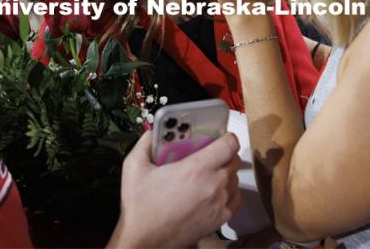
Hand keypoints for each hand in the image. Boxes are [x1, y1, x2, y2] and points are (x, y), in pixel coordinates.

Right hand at [108, 131, 240, 247]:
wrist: (143, 240)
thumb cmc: (140, 204)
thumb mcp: (134, 166)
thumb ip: (144, 143)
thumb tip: (152, 132)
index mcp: (196, 168)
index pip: (229, 145)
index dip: (227, 137)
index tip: (219, 135)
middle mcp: (214, 185)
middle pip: (234, 160)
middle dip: (225, 153)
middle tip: (210, 152)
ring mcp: (219, 204)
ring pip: (235, 179)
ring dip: (227, 172)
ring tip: (209, 171)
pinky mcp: (220, 220)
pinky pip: (235, 199)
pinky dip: (229, 191)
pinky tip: (215, 190)